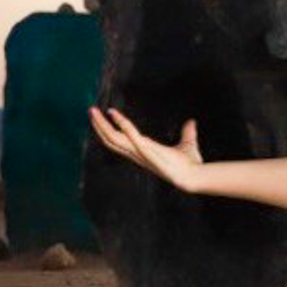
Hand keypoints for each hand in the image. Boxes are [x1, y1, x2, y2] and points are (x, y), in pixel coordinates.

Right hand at [89, 106, 204, 191]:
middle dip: (99, 125)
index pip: (119, 141)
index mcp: (143, 152)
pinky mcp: (148, 152)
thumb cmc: (190, 165)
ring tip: (95, 111)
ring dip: (103, 124)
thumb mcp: (187, 144)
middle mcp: (138, 154)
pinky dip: (123, 125)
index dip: (109, 129)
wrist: (196, 176)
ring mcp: (141, 154)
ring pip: (114, 139)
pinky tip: (115, 114)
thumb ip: (187, 134)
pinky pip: (132, 137)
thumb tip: (191, 123)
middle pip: (111, 140)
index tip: (105, 115)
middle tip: (91, 111)